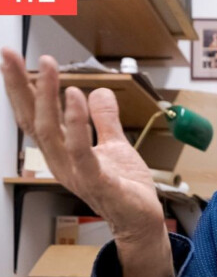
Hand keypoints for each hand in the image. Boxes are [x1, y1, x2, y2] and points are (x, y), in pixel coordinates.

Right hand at [2, 48, 177, 276]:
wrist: (143, 221)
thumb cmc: (126, 187)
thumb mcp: (115, 145)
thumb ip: (105, 120)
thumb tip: (98, 90)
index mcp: (63, 153)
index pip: (34, 117)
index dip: (20, 89)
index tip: (9, 58)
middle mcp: (62, 163)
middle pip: (33, 122)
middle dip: (20, 88)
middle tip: (9, 55)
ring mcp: (78, 173)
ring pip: (52, 134)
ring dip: (47, 98)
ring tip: (47, 68)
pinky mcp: (99, 182)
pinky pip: (82, 151)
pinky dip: (77, 124)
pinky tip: (76, 97)